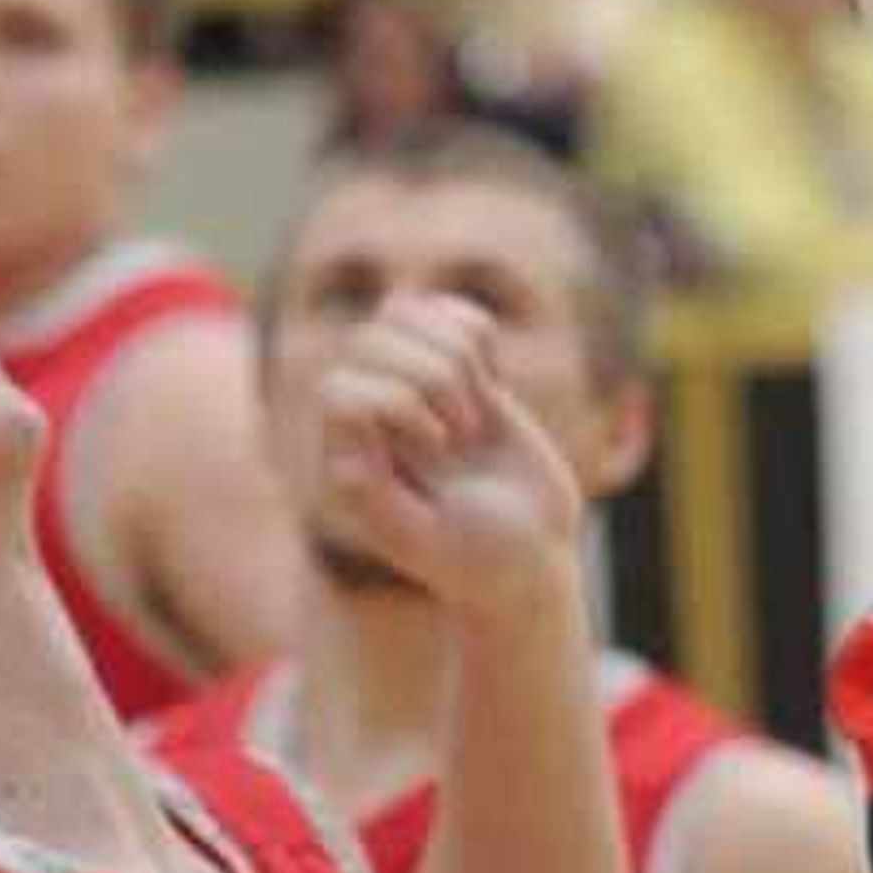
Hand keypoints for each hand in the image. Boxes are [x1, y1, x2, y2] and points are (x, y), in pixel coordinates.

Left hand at [314, 300, 582, 626]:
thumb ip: (373, 494)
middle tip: (463, 435)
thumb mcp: (422, 541)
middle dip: (430, 374)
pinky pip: (448, 312)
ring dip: (453, 351)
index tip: (441, 445)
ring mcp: (412, 386)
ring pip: (405, 312)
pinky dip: (475, 329)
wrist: (533, 555)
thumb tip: (340, 428)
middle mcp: (368, 417)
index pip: (339, 386)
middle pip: (369, 339)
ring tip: (476, 408)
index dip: (395, 399)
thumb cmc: (476, 560)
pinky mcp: (457, 371)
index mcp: (346, 457)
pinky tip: (493, 376)